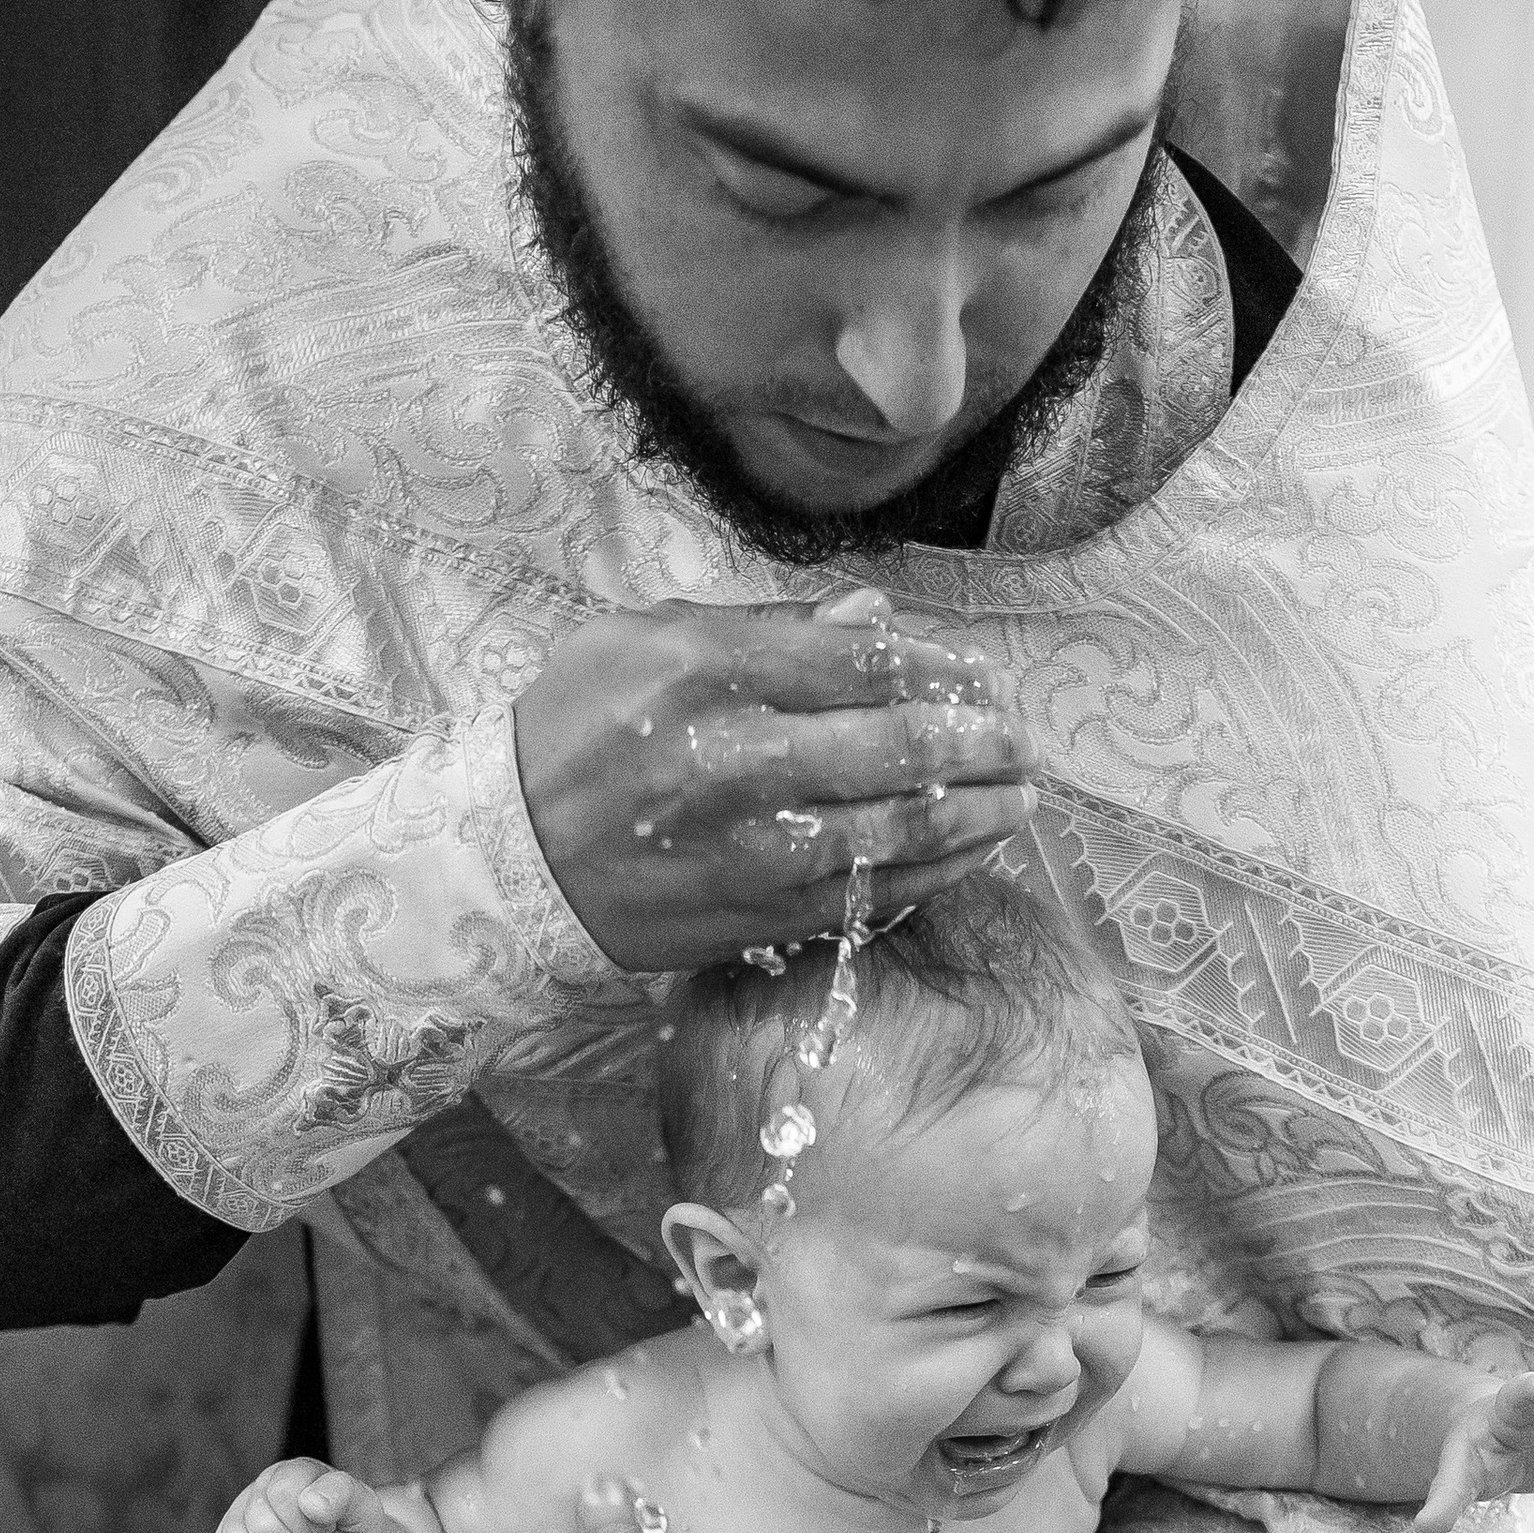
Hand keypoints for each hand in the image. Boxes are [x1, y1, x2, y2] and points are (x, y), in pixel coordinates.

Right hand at [511, 582, 1037, 972]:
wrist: (511, 854)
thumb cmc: (576, 730)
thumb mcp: (645, 640)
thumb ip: (767, 625)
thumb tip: (873, 619)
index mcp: (711, 670)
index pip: (864, 663)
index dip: (941, 669)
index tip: (983, 676)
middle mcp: (740, 759)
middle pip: (900, 747)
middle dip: (981, 742)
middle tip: (1023, 740)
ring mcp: (754, 847)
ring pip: (901, 830)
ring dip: (979, 815)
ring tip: (1021, 800)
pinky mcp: (758, 914)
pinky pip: (870, 893)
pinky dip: (934, 874)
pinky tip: (970, 855)